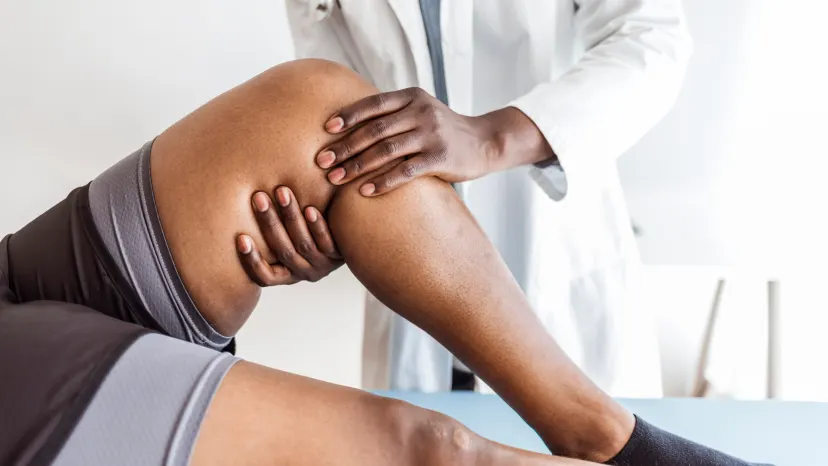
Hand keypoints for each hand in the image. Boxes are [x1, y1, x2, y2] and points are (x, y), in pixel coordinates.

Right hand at [237, 187, 342, 284]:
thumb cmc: (307, 237)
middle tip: (259, 198)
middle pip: (284, 252)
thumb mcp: (289, 241)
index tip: (240, 238)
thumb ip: (274, 232)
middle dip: (269, 223)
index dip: (253, 260)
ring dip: (291, 218)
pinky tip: (310, 209)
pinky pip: (327, 242)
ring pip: (304, 244)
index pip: (266, 276)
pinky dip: (317, 226)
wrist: (350, 243)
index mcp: (287, 274)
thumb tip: (249, 202)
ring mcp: (323, 264)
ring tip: (282, 193)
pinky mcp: (339, 254)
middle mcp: (304, 272)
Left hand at [316, 87, 500, 195]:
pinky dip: (382, 182)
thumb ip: (393, 115)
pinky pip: (405, 171)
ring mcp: (432, 134)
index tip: (325, 129)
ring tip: (335, 179)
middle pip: (375, 129)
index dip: (348, 116)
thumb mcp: (420, 113)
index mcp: (412, 98)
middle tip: (321, 162)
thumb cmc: (443, 131)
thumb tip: (349, 126)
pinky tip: (364, 191)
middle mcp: (421, 112)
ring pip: (386, 150)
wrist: (485, 142)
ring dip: (357, 166)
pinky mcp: (441, 158)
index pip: (374, 104)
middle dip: (345, 146)